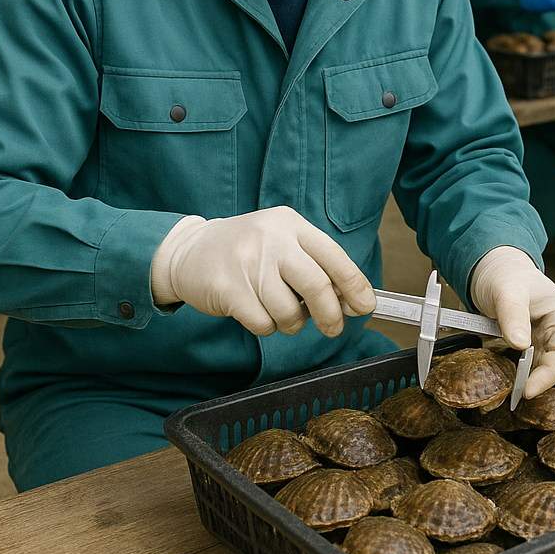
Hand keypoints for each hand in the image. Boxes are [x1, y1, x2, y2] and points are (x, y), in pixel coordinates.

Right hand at [150, 206, 375, 336]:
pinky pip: (263, 324)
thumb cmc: (247, 251)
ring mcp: (249, 263)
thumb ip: (315, 264)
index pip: (334, 257)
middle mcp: (272, 239)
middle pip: (317, 286)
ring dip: (291, 323)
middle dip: (331, 315)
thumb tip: (351, 299)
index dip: (355, 286)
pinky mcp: (228, 289)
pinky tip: (256, 311)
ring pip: (289, 312)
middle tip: (333, 328)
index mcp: (292, 225)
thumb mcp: (282, 242)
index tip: (365, 306)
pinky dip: (266, 327)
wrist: (188, 250)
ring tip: (280, 312)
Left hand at [469, 246, 554, 398]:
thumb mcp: (507, 289)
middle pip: (553, 366)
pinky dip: (512, 375)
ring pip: (537, 370)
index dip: (548, 375)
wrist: (492, 268)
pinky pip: (522, 368)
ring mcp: (542, 341)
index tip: (527, 390)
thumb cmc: (505, 273)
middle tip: (513, 398)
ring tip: (505, 394)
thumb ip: (513, 314)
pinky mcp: (525, 348)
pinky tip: (500, 381)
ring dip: (523, 382)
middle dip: (535, 382)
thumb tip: (520, 345)